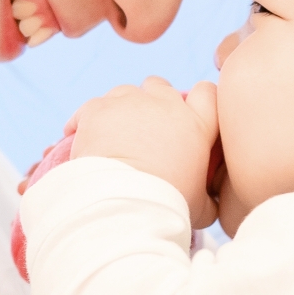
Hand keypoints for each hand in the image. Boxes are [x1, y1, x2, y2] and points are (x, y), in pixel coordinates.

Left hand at [70, 76, 219, 225]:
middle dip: (153, 102)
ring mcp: (130, 103)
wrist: (124, 202)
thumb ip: (209, 198)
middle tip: (144, 129)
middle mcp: (165, 105)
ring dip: (121, 108)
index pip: (207, 92)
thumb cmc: (166, 205)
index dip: (197, 100)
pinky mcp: (98, 108)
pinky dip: (88, 121)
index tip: (186, 116)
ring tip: (112, 135)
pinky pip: (92, 106)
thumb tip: (212, 205)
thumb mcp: (201, 207)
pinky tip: (82, 138)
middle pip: (160, 86)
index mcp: (196, 125)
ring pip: (126, 92)